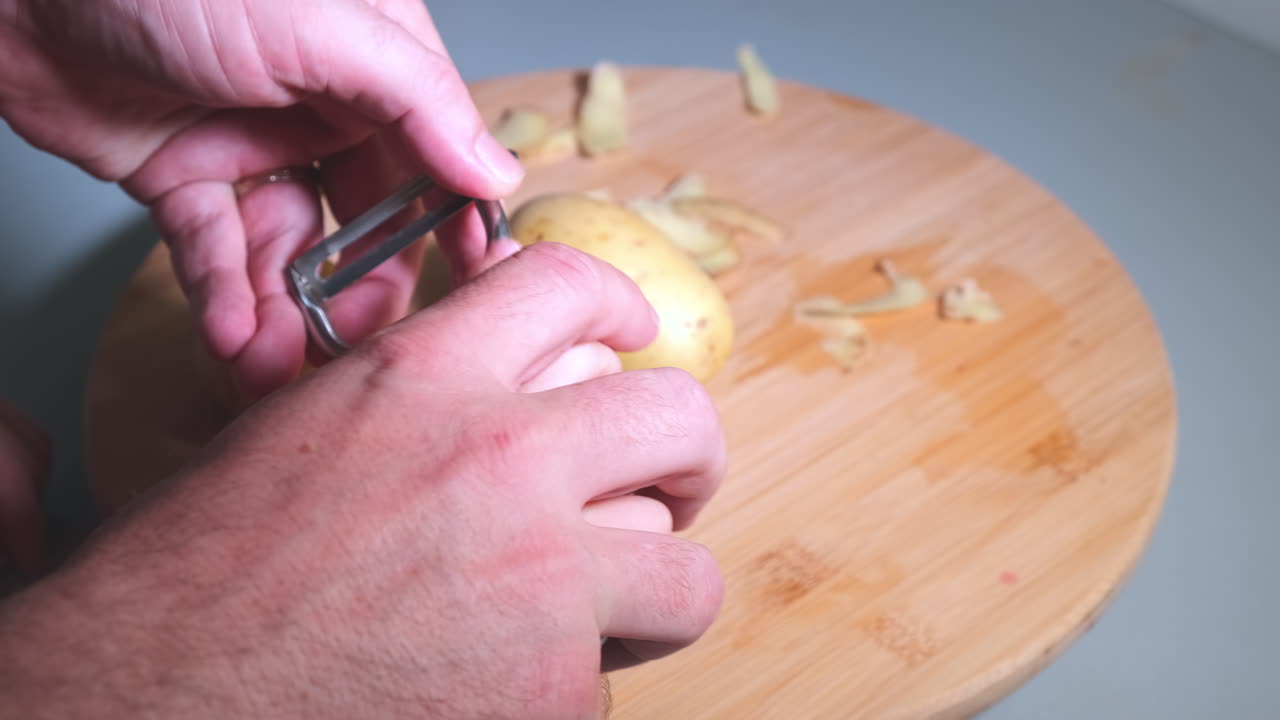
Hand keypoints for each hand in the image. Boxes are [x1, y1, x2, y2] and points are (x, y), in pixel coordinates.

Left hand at [0, 0, 523, 401]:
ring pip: (290, 249)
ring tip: (273, 361)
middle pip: (368, 222)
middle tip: (355, 346)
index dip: (455, 222)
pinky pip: (217, 252)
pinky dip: (226, 298)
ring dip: (285, 311)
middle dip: (360, 291)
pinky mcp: (184, 178)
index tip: (473, 282)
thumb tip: (495, 173)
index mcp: (370, 60)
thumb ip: (418, 100)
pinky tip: (235, 338)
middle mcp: (320, 106)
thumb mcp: (323, 24)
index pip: (435, 154)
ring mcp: (252, 145)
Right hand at [0, 244, 725, 718]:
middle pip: (679, 418)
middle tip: (666, 488)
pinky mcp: (555, 693)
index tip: (631, 334)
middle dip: (686, 458)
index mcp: (428, 378)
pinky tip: (499, 682)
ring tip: (591, 607)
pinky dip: (571, 682)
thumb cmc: (204, 573)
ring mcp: (542, 584)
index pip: (570, 286)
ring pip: (683, 569)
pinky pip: (612, 673)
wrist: (154, 693)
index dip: (616, 304)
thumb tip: (517, 377)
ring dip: (647, 588)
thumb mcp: (312, 428)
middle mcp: (501, 462)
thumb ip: (428, 392)